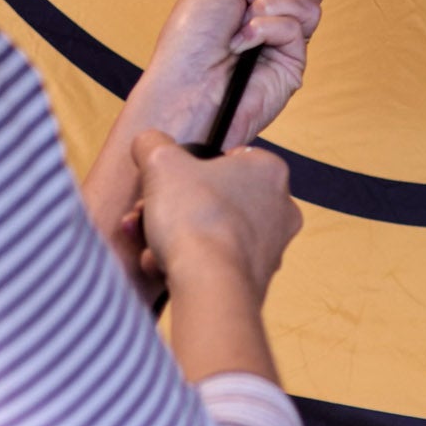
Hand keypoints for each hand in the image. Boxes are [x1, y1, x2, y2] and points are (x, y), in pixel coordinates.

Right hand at [128, 130, 302, 301]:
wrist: (211, 283)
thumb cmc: (196, 216)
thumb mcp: (161, 162)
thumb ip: (153, 144)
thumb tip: (148, 142)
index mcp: (269, 170)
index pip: (228, 158)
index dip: (190, 169)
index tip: (167, 182)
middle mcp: (281, 208)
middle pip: (215, 199)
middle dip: (174, 208)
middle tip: (145, 214)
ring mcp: (272, 247)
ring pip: (212, 233)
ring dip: (175, 237)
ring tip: (147, 243)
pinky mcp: (258, 280)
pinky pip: (216, 264)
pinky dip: (189, 263)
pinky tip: (162, 266)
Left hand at [137, 0, 343, 149]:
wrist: (188, 84)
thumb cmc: (190, 39)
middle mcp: (269, 20)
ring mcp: (282, 44)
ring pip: (310, 4)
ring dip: (274, 4)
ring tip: (245, 23)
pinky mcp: (292, 65)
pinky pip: (297, 28)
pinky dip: (268, 28)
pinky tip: (247, 44)